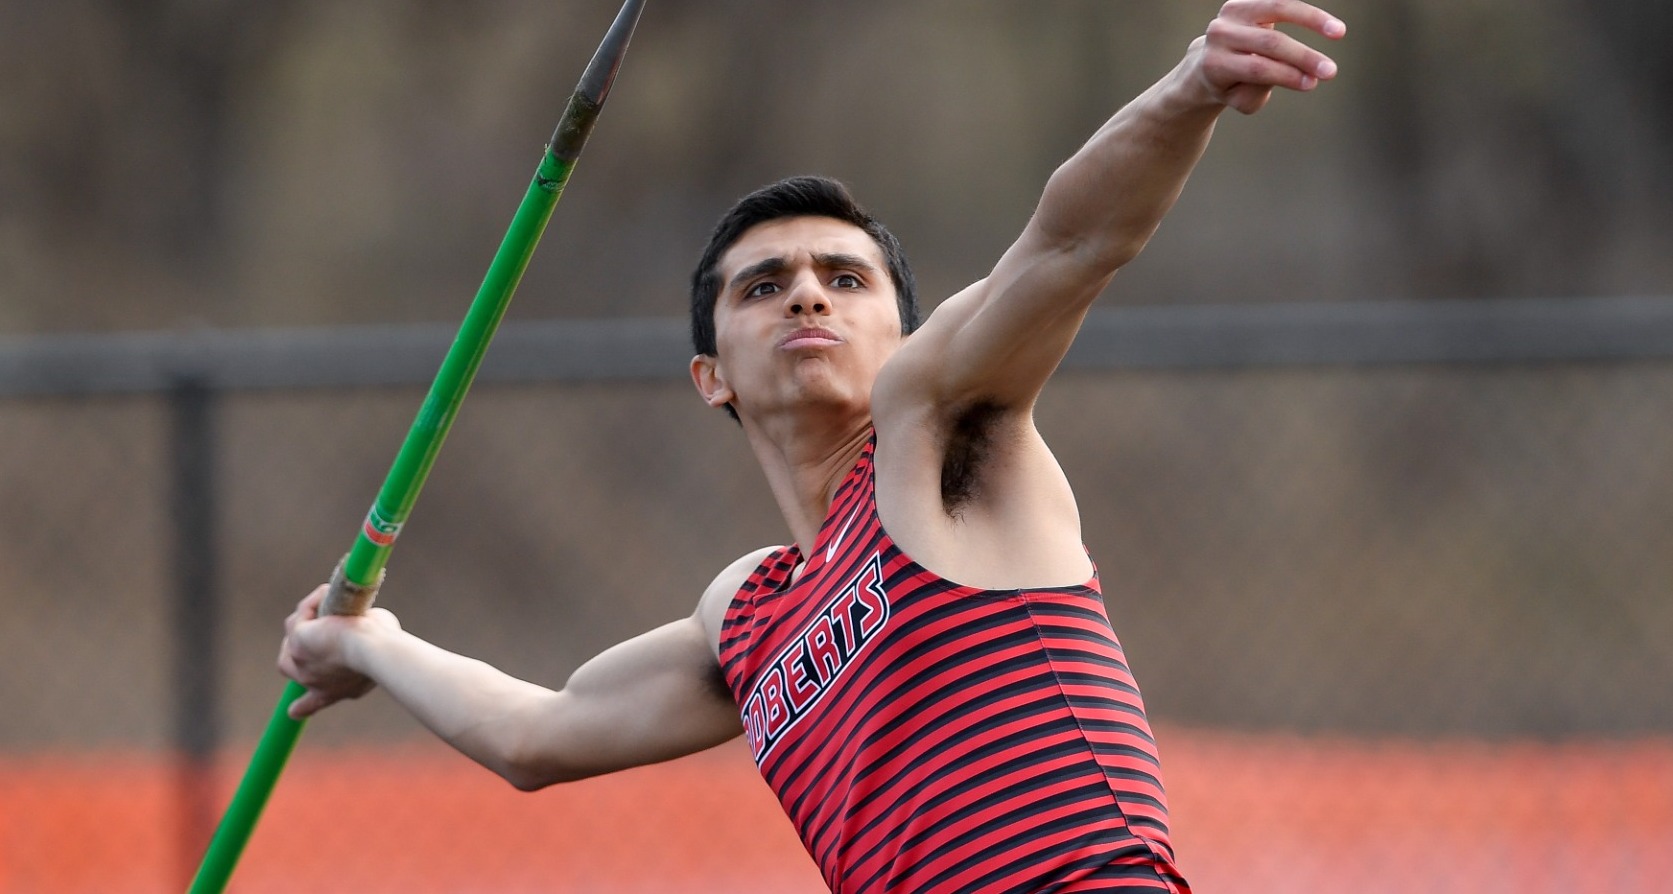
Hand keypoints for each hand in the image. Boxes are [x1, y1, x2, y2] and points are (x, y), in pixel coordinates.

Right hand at [277, 583, 401, 718]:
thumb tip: (364, 623)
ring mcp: (301, 661)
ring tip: (337, 607)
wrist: (374, 651)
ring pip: (295, 632)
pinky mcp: (297, 639)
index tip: (294, 712)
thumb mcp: (377, 651)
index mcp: (336, 691)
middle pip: (289, 664)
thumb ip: (367, 643)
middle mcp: (314, 682)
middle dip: (294, 646)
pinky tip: (329, 595)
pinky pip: (301, 615)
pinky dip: (315, 602)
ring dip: (313, 615)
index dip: (303, 706)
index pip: (313, 702)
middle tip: (303, 626)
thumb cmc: (385, 650)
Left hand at [1187, 0, 1345, 114]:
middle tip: (1331, 72)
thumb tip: (1295, 75)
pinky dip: (1302, 9)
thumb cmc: (1232, 84)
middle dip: (1304, 56)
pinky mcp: (1245, 0)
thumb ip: (1261, 88)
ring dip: (1312, 19)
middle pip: (1269, 42)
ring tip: (1339, 32)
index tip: (1313, 83)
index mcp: (1214, 63)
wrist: (1206, 62)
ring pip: (1278, 9)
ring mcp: (1231, 12)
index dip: (1288, 75)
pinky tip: (1324, 18)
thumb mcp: (1242, 98)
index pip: (1258, 68)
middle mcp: (1219, 34)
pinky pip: (1279, 0)